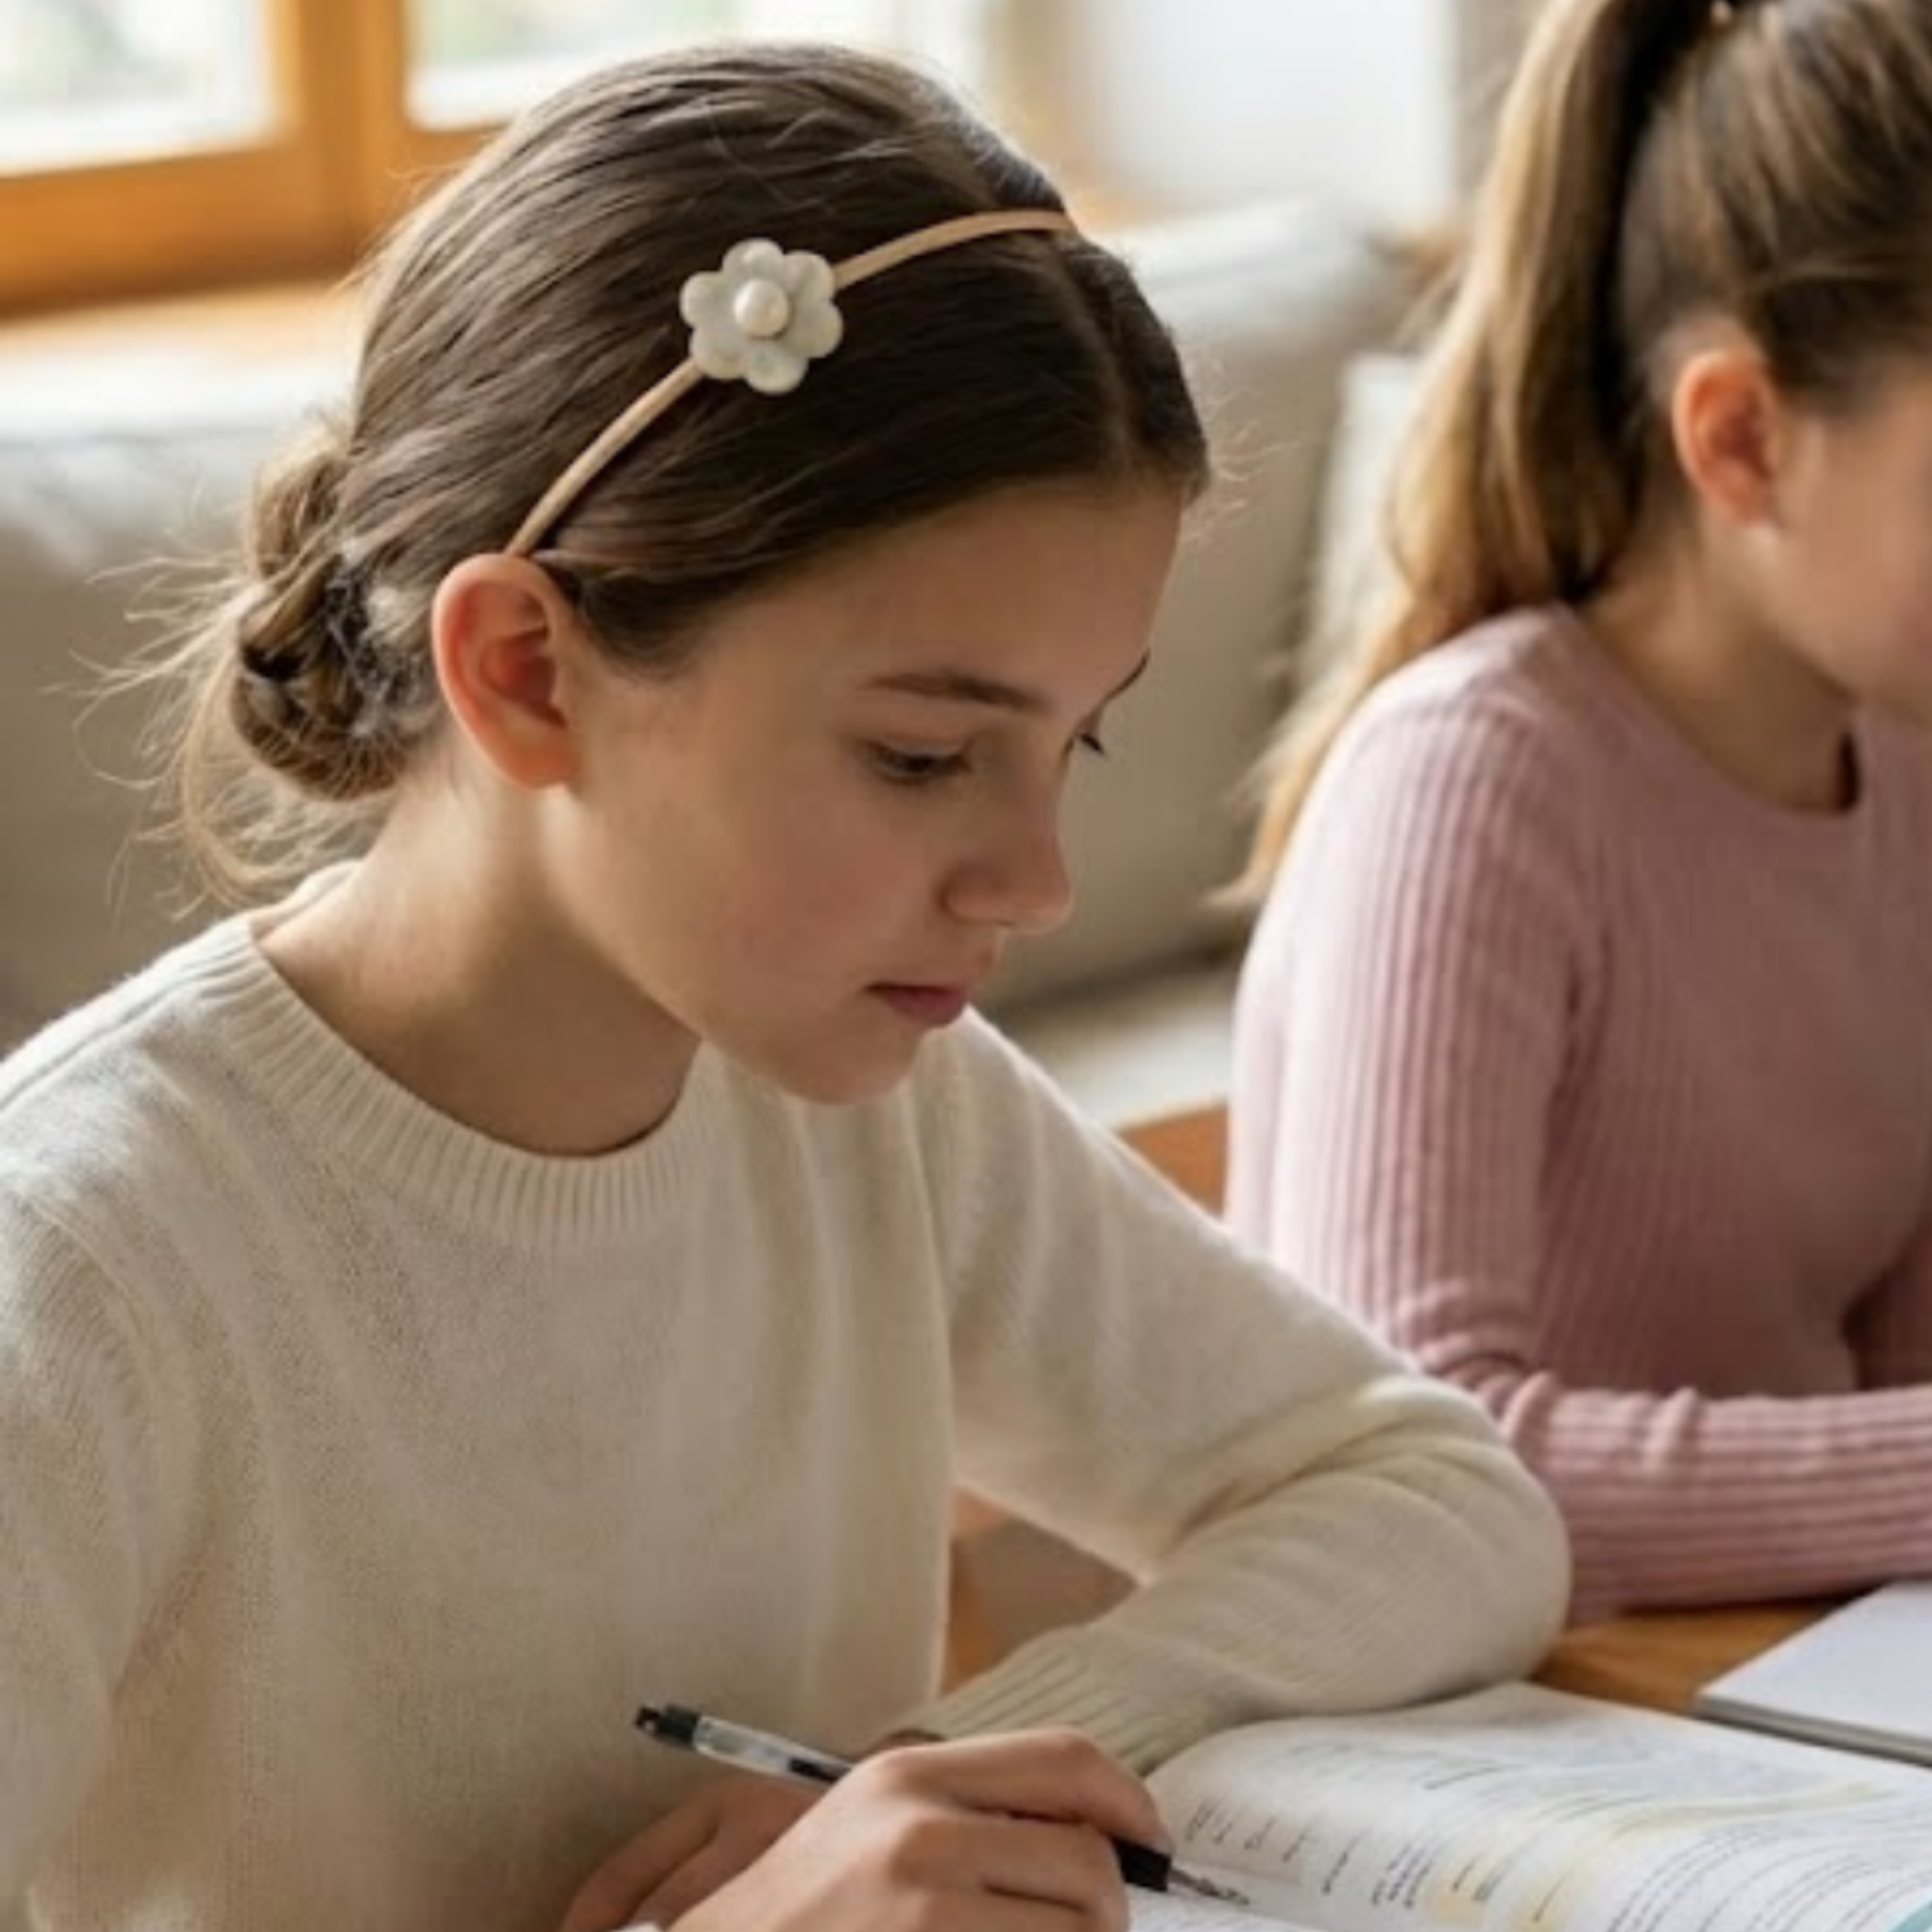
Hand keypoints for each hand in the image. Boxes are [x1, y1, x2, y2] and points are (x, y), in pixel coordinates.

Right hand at [566, 1727, 1168, 1931]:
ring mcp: (922, 1908)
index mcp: (908, 1776)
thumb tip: (1096, 1835)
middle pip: (1088, 1860)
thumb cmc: (796, 1917)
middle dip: (1107, 1914)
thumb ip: (968, 1814)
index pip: (1066, 1761)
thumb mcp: (872, 1831)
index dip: (1130, 1804)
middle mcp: (919, 1829)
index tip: (1154, 1844)